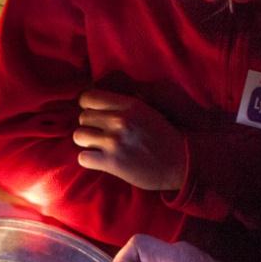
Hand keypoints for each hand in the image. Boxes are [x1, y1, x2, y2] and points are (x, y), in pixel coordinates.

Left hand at [73, 89, 187, 190]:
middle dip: (90, 126)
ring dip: (87, 143)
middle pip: (83, 117)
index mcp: (129, 104)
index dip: (88, 106)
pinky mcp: (112, 162)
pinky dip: (89, 160)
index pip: (89, 97)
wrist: (181, 163)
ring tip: (100, 147)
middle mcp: (120, 120)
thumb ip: (123, 106)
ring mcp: (115, 141)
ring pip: (79, 136)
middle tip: (102, 135)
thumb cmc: (164, 138)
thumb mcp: (147, 111)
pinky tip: (101, 160)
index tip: (94, 114)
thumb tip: (98, 101)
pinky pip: (83, 157)